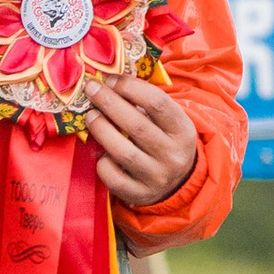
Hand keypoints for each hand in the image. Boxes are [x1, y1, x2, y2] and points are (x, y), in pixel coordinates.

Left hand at [86, 71, 199, 210]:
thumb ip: (146, 103)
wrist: (179, 182)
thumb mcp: (169, 121)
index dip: (130, 87)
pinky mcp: (140, 195)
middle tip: (92, 90)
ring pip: (124, 152)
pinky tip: (100, 152)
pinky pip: (115, 179)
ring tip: (90, 116)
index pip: (157, 103)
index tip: (110, 79)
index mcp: (183, 130)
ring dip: (102, 130)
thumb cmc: (166, 140)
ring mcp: (157, 177)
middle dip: (109, 103)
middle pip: (137, 125)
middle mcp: (173, 155)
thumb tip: (109, 82)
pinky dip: (103, 164)